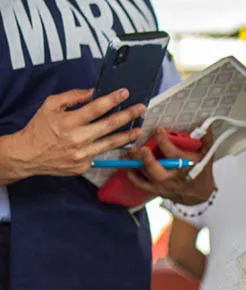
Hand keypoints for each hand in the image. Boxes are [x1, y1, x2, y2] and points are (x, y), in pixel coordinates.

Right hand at [6, 88, 145, 177]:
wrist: (28, 155)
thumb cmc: (39, 128)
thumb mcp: (50, 106)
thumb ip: (72, 97)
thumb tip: (93, 93)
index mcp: (68, 121)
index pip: (96, 108)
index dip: (112, 99)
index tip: (125, 93)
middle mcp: (77, 138)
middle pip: (109, 125)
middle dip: (128, 115)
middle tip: (141, 108)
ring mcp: (82, 154)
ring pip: (111, 143)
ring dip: (128, 135)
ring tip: (139, 129)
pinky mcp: (84, 166)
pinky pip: (101, 154)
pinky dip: (111, 148)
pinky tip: (122, 143)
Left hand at [125, 128, 215, 205]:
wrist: (199, 195)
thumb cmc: (202, 172)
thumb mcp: (207, 156)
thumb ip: (206, 139)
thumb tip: (206, 123)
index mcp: (185, 166)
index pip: (173, 153)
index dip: (164, 141)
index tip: (158, 129)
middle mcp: (172, 177)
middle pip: (156, 170)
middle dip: (147, 159)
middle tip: (140, 148)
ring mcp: (162, 184)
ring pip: (145, 175)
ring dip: (134, 163)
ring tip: (129, 151)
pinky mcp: (155, 190)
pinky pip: (140, 184)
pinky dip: (131, 175)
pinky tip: (126, 165)